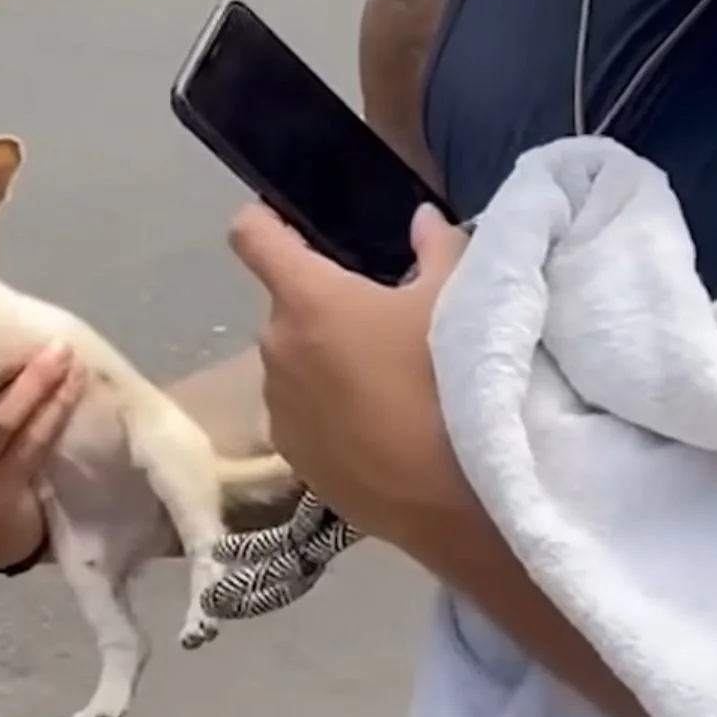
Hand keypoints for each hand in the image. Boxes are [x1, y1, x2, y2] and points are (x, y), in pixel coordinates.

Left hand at [227, 203, 474, 538]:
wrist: (458, 495)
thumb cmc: (456, 379)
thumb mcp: (463, 299)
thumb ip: (438, 248)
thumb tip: (422, 220)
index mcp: (308, 300)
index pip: (252, 237)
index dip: (264, 222)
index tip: (284, 222)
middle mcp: (276, 350)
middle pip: (286, 309)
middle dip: (322, 307)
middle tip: (379, 321)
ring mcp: (279, 409)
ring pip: (292, 365)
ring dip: (322, 362)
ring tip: (382, 381)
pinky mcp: (293, 459)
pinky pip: (302, 415)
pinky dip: (327, 411)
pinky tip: (376, 427)